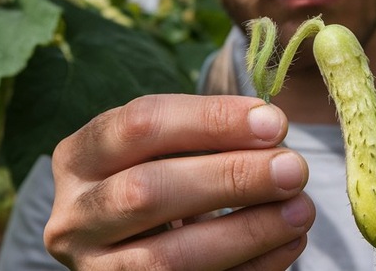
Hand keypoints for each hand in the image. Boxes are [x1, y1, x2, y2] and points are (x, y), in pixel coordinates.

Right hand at [45, 94, 313, 269]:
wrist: (131, 243)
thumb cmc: (159, 178)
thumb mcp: (164, 148)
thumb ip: (208, 134)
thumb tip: (271, 129)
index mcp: (79, 158)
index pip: (139, 125)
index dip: (210, 120)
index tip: (273, 122)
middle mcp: (75, 217)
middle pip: (146, 192)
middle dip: (229, 178)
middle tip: (293, 169)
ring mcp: (97, 270)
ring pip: (166, 259)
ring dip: (245, 232)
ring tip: (300, 210)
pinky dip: (250, 268)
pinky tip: (288, 244)